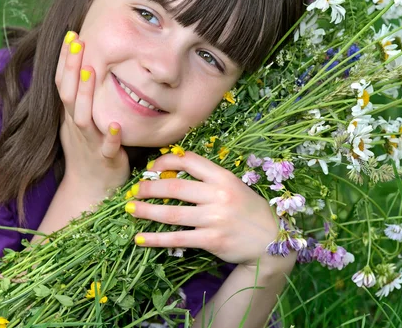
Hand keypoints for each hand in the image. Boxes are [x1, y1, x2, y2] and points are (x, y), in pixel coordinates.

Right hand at [54, 31, 129, 193]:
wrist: (90, 190)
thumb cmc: (88, 150)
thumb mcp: (79, 122)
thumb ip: (81, 98)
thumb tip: (87, 65)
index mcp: (69, 116)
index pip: (62, 83)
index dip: (64, 59)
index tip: (72, 34)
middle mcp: (75, 126)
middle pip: (68, 94)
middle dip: (72, 67)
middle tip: (78, 41)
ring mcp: (89, 143)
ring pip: (83, 118)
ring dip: (85, 95)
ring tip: (91, 72)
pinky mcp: (105, 160)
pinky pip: (106, 148)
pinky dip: (110, 137)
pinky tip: (117, 126)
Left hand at [127, 151, 295, 273]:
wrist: (270, 240)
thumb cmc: (247, 210)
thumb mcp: (232, 186)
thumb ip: (208, 178)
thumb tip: (172, 170)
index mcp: (223, 177)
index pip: (189, 161)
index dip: (166, 161)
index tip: (151, 168)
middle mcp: (218, 195)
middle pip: (175, 187)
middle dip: (149, 187)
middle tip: (133, 190)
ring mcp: (215, 218)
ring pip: (173, 213)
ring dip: (147, 210)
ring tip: (130, 208)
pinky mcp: (212, 240)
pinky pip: (178, 238)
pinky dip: (156, 239)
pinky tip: (140, 238)